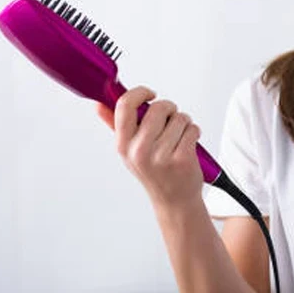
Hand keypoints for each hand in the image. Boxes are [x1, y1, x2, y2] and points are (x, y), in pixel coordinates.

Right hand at [96, 86, 203, 208]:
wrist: (174, 200)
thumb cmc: (154, 171)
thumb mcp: (130, 150)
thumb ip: (115, 125)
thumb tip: (100, 104)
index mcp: (123, 145)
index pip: (125, 105)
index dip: (140, 92)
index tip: (150, 94)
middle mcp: (139, 151)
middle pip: (158, 107)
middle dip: (170, 108)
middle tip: (171, 119)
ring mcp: (160, 156)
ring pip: (179, 117)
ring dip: (184, 122)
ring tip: (179, 136)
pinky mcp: (181, 159)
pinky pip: (192, 129)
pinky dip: (194, 132)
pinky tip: (188, 144)